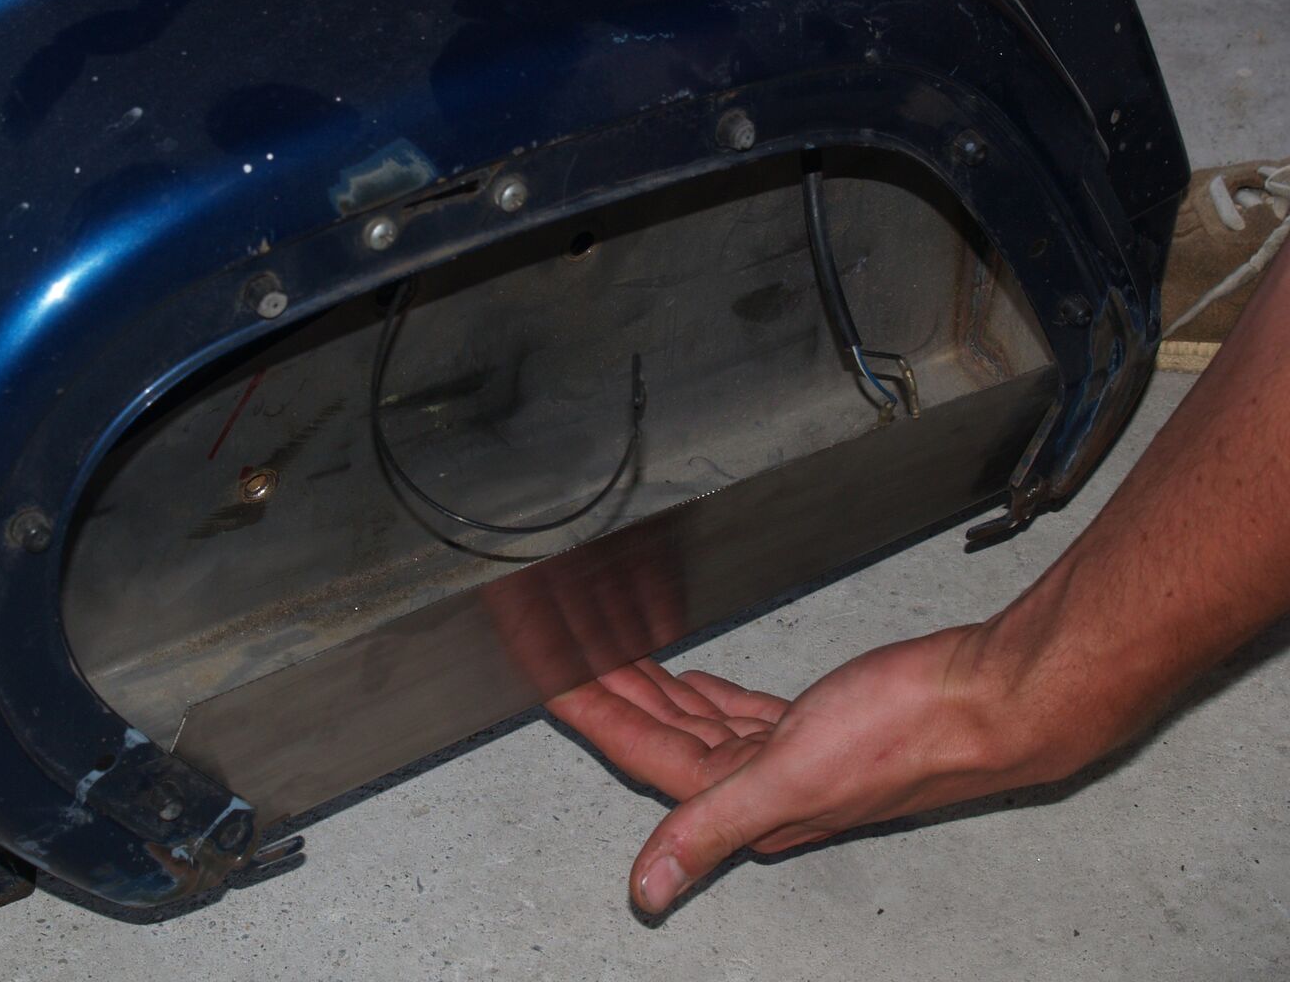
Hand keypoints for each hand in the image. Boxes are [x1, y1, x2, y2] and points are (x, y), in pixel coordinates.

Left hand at [549, 625, 1056, 913]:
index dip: (591, 714)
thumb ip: (711, 827)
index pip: (642, 754)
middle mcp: (760, 785)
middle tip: (564, 649)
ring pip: (697, 719)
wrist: (991, 700)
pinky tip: (690, 679)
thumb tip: (647, 891)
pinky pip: (742, 712)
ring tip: (608, 654)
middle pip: (660, 734)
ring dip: (652, 688)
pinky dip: (709, 694)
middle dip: (610, 693)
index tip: (549, 677)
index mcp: (745, 800)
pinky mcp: (818, 726)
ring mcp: (789, 756)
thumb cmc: (909, 732)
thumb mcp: (792, 776)